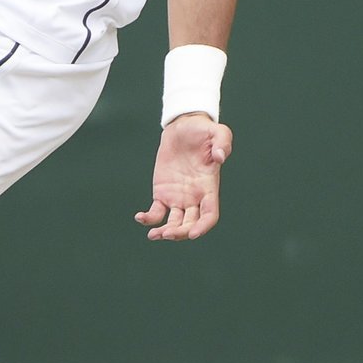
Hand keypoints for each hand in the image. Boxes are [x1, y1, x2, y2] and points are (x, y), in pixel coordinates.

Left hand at [135, 114, 232, 241]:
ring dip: (165, 232)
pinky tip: (140, 217)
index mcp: (209, 187)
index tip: (193, 233)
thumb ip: (223, 142)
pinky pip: (157, 211)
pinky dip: (149, 218)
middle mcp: (194, 197)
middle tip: (167, 234)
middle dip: (181, 233)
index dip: (203, 226)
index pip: (210, 214)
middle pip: (190, 224)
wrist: (182, 126)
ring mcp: (178, 197)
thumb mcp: (218, 131)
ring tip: (154, 235)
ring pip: (174, 223)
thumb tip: (220, 156)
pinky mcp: (162, 192)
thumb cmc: (203, 130)